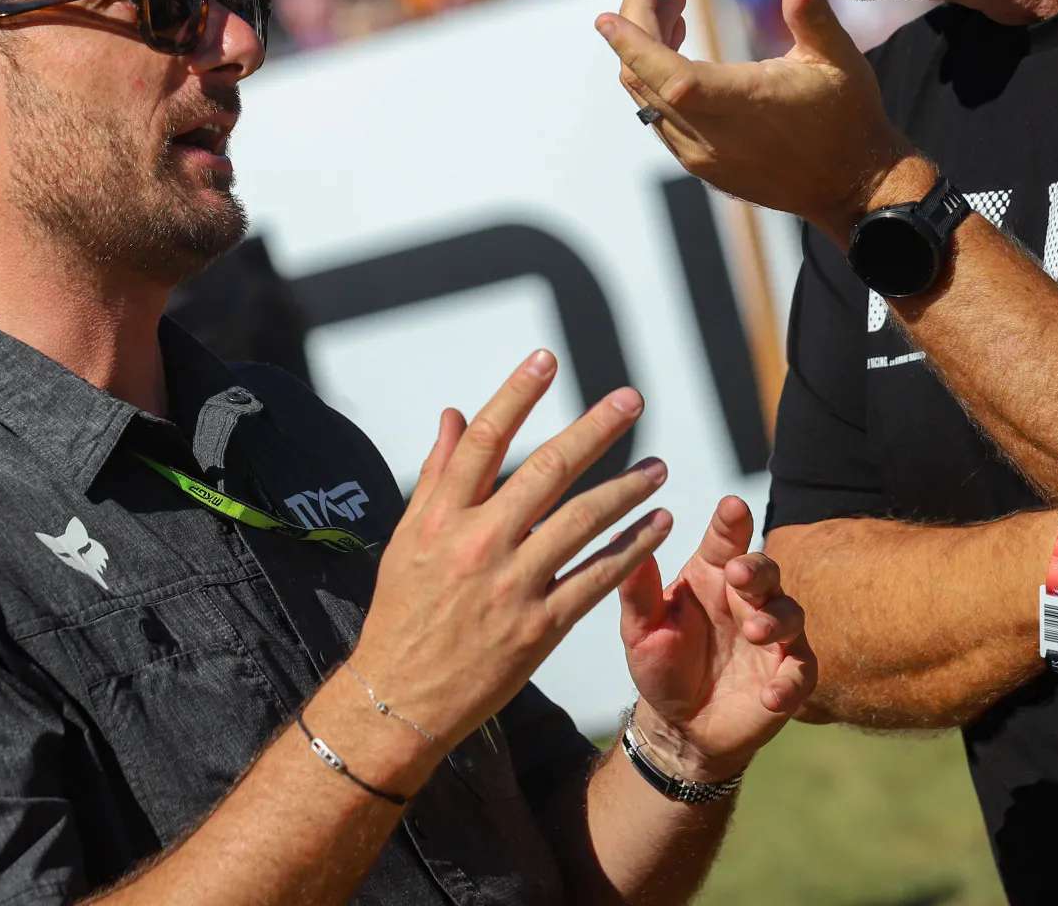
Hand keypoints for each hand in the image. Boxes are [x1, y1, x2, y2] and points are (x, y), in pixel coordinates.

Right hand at [346, 352, 676, 751]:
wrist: (399, 698)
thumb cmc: (402, 613)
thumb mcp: (408, 538)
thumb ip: (438, 475)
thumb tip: (454, 414)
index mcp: (442, 517)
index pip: (484, 440)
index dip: (516, 394)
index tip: (547, 359)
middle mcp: (477, 544)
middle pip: (545, 470)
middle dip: (594, 430)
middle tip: (630, 400)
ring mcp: (511, 586)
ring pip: (581, 522)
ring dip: (627, 489)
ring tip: (658, 466)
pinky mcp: (539, 627)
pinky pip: (596, 578)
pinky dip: (631, 548)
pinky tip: (658, 524)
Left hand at [597, 0, 913, 235]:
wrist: (852, 187)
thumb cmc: (849, 118)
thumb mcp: (840, 61)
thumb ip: (813, 16)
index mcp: (744, 107)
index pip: (669, 76)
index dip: (633, 45)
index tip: (606, 16)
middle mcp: (712, 137)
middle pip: (646, 79)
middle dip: (636, 23)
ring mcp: (701, 156)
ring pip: (647, 98)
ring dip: (647, 47)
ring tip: (674, 2)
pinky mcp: (701, 164)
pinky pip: (658, 115)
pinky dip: (656, 77)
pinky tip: (677, 42)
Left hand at [619, 496, 816, 783]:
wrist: (680, 727)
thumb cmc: (661, 665)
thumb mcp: (641, 630)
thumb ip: (637, 590)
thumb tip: (618, 537)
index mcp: (712, 576)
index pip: (726, 539)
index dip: (731, 521)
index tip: (732, 505)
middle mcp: (747, 599)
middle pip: (765, 570)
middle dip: (757, 569)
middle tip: (739, 574)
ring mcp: (773, 636)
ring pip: (790, 614)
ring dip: (776, 620)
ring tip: (755, 632)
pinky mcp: (788, 675)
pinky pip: (800, 673)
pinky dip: (789, 682)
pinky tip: (771, 695)